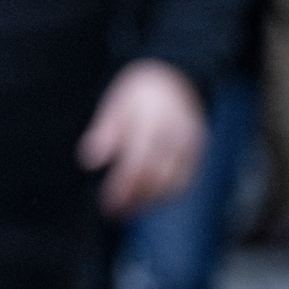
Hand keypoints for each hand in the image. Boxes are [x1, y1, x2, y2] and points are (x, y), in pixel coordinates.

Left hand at [77, 59, 206, 217]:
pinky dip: (167, 195)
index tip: (106, 204)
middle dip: (133, 199)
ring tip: (127, 211)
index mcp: (153, 121)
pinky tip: (148, 200)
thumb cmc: (138, 93)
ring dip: (149, 201)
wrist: (175, 76)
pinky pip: (186, 181)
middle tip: (112, 213)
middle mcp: (176, 135)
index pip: (137, 163)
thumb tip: (89, 162)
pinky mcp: (199, 152)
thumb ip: (104, 133)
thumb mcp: (115, 104)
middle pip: (155, 177)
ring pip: (173, 183)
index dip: (122, 188)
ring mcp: (192, 145)